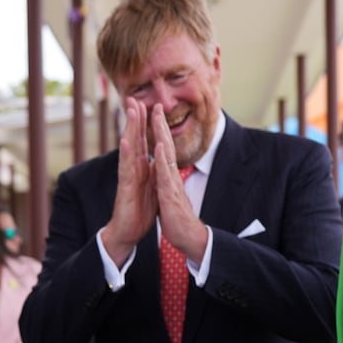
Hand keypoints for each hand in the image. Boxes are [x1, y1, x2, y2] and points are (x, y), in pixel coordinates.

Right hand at [100, 98, 158, 266]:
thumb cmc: (140, 212)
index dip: (145, 125)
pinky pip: (125, 169)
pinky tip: (125, 141)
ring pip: (129, 149)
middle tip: (134, 98)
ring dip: (130, 130)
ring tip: (130, 112)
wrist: (128, 232)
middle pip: (134, 140)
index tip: (148, 106)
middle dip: (135, 119)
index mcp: (141, 169)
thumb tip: (159, 160)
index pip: (143, 142)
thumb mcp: (152, 188)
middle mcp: (133, 169)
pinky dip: (125, 155)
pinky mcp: (125, 188)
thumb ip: (154, 172)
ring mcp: (128, 177)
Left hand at [151, 105, 207, 264]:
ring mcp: (172, 184)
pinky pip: (165, 175)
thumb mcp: (170, 196)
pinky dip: (161, 160)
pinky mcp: (170, 195)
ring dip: (161, 134)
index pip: (164, 149)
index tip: (153, 113)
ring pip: (166, 155)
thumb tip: (164, 173)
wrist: (188, 238)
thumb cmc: (179, 219)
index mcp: (169, 177)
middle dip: (159, 124)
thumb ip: (167, 182)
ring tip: (156, 116)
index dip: (158, 131)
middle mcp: (172, 176)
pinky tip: (158, 147)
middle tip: (155, 104)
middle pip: (166, 145)